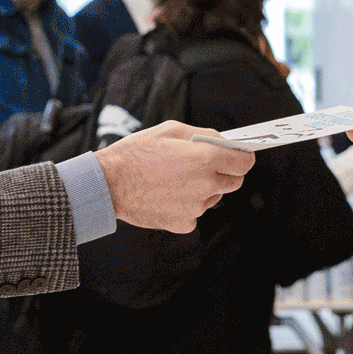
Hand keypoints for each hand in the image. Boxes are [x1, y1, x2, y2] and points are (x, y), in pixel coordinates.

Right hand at [93, 121, 254, 232]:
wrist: (108, 184)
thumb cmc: (137, 153)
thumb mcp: (172, 130)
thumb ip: (205, 135)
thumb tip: (225, 142)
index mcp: (206, 159)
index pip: (245, 162)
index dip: (243, 156)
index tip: (239, 155)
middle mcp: (206, 185)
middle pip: (234, 181)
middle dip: (226, 171)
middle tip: (206, 164)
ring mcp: (196, 208)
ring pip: (213, 197)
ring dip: (204, 188)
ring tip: (176, 178)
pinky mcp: (184, 224)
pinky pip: (195, 212)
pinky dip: (187, 204)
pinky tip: (167, 193)